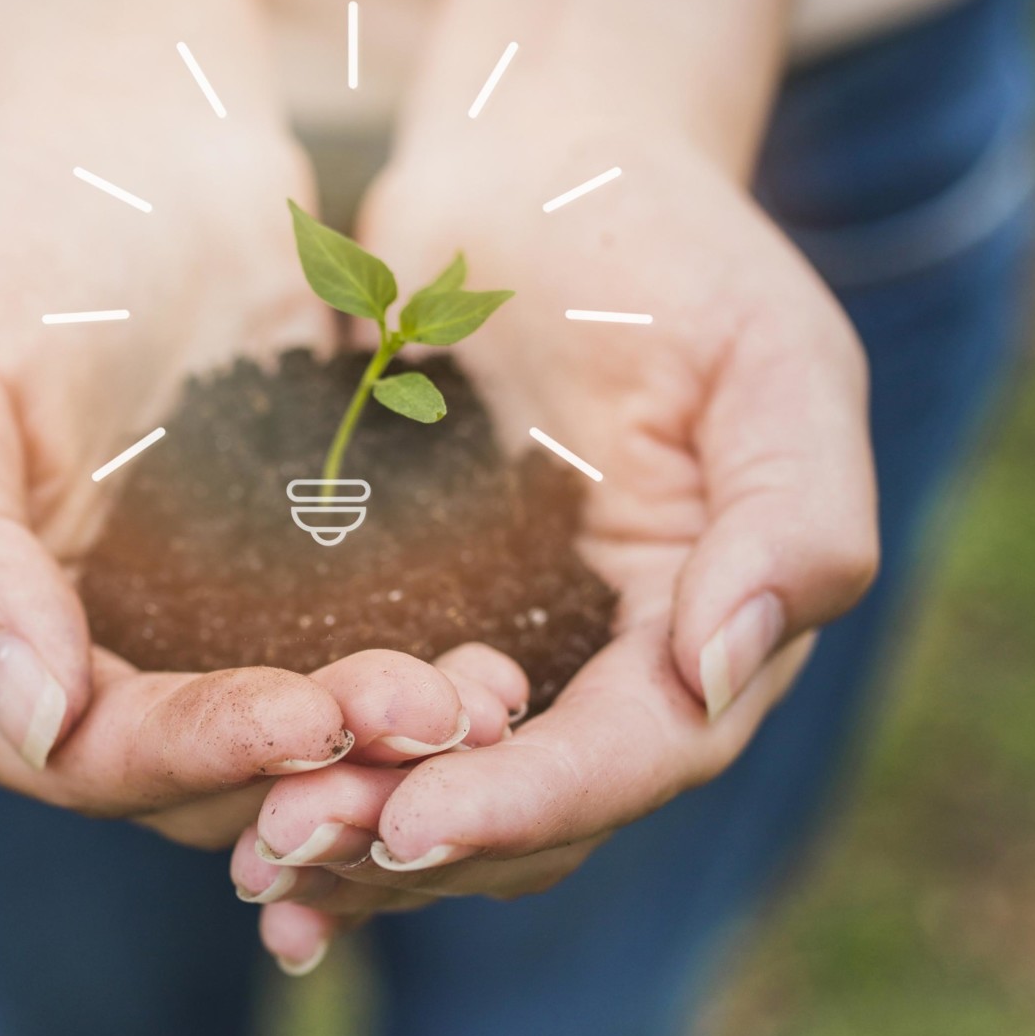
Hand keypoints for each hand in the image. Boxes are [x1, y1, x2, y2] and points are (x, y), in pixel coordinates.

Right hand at [0, 87, 532, 832]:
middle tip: (438, 713)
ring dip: (381, 753)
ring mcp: (179, 655)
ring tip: (482, 704)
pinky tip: (492, 672)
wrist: (134, 152)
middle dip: (319, 767)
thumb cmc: (11, 251)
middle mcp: (72, 689)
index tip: (312, 719)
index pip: (88, 763)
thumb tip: (33, 724)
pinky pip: (344, 688)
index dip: (200, 755)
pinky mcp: (275, 615)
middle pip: (198, 788)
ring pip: (286, 762)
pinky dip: (410, 693)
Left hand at [228, 103, 878, 964]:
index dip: (534, 799)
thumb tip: (721, 674)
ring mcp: (528, 666)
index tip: (414, 822)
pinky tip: (237, 846)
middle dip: (421, 843)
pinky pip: (382, 757)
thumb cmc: (666, 244)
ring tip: (257, 861)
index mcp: (721, 624)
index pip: (644, 751)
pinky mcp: (428, 642)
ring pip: (458, 808)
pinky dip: (322, 801)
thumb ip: (797, 514)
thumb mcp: (771, 351)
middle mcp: (630, 677)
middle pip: (543, 815)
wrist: (536, 174)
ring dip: (360, 851)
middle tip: (288, 845)